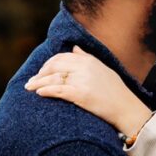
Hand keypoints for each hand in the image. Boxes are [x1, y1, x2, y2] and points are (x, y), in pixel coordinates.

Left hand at [25, 46, 150, 137]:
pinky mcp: (80, 94)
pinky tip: (39, 93)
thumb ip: (87, 58)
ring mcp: (82, 80)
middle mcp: (85, 67)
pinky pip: (58, 90)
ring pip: (53, 78)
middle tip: (30, 81)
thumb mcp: (103, 69)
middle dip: (40, 73)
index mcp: (89, 60)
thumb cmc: (115, 91)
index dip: (48, 64)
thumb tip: (74, 48)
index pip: (61, 57)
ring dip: (38, 83)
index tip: (41, 72)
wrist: (126, 108)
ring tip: (29, 87)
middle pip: (54, 66)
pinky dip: (46, 91)